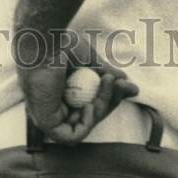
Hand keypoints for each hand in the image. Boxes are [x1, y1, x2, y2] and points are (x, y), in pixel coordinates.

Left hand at [17, 54, 138, 145]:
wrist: (46, 40)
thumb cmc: (61, 44)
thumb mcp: (91, 62)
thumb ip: (108, 76)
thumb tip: (132, 88)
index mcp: (62, 91)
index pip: (91, 104)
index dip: (110, 97)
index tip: (123, 83)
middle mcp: (54, 104)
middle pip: (89, 115)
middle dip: (109, 101)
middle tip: (118, 83)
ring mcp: (49, 114)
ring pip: (83, 125)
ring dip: (101, 108)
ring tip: (106, 83)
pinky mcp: (44, 121)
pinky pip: (70, 136)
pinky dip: (85, 126)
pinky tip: (90, 107)